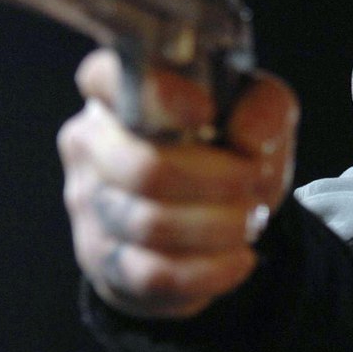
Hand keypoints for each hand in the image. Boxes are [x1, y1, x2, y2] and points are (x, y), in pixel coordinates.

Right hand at [57, 48, 297, 317]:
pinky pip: (155, 273)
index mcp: (119, 92)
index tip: (205, 111)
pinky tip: (239, 259)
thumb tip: (248, 137)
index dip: (156, 95)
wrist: (207, 223)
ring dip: (220, 227)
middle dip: (218, 182)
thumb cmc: (224, 153)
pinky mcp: (102, 259)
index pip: (105, 78)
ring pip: (152, 226)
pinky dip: (209, 270)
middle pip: (144, 168)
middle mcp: (91, 143)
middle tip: (253, 184)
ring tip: (250, 221)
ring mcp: (89, 204)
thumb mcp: (257, 118)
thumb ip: (263, 107)